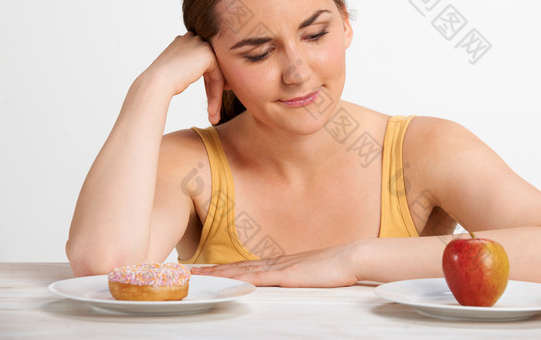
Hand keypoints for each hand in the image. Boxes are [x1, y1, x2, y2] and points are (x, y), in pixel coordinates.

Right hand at [143, 31, 224, 123]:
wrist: (155, 83)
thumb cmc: (159, 84)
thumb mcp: (176, 73)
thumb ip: (188, 69)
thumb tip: (197, 72)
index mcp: (183, 41)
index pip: (202, 64)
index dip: (208, 83)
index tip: (211, 101)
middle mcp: (193, 38)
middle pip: (211, 69)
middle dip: (214, 91)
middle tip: (213, 112)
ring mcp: (200, 44)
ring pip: (216, 74)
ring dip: (215, 97)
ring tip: (213, 117)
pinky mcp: (208, 54)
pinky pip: (218, 77)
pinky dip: (216, 94)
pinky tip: (212, 110)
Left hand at [190, 243, 360, 286]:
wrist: (350, 257)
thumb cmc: (336, 267)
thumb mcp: (312, 274)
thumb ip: (298, 278)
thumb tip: (290, 283)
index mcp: (280, 263)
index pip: (246, 266)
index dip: (225, 269)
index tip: (207, 271)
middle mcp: (275, 263)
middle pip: (237, 267)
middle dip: (213, 271)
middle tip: (190, 272)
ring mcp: (279, 268)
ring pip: (241, 271)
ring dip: (218, 274)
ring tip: (197, 276)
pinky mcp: (285, 275)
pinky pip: (256, 278)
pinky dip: (238, 279)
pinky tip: (226, 282)